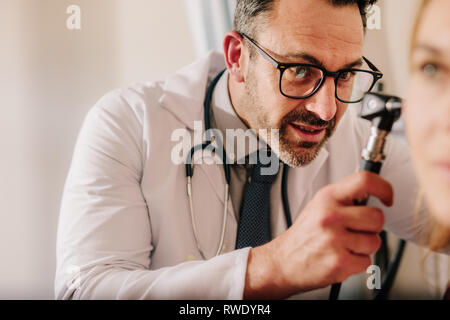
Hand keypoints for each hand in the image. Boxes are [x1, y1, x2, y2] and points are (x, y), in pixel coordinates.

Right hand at [243, 171, 392, 298]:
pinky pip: (367, 261)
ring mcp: (335, 239)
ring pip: (375, 241)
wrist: (284, 261)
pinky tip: (341, 257)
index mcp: (327, 198)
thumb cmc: (304, 235)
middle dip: (371, 227)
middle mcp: (330, 216)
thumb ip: (344, 197)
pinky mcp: (339, 262)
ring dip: (364, 247)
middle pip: (377, 217)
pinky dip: (357, 263)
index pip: (365, 181)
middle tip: (356, 230)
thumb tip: (373, 189)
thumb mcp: (318, 206)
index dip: (384, 187)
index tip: (387, 197)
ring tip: (345, 245)